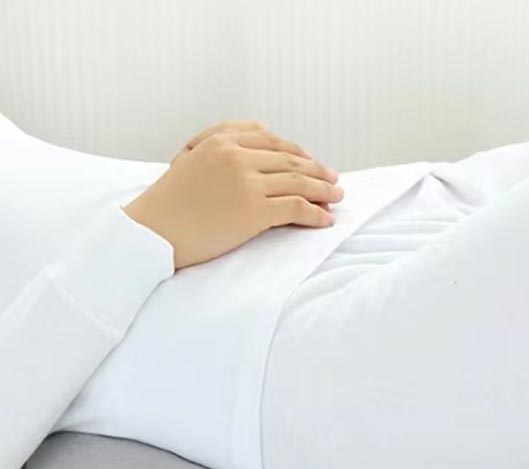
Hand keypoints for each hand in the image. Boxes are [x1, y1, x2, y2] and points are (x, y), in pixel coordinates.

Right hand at [172, 119, 335, 213]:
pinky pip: (296, 208)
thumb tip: (254, 159)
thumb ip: (217, 151)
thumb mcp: (188, 162)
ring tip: (337, 198)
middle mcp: (236, 155)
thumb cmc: (167, 205)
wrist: (151, 232)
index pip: (269, 138)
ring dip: (323, 190)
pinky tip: (325, 220)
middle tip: (334, 179)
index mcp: (220, 140)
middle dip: (315, 169)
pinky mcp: (254, 210)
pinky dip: (316, 214)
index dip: (295, 149)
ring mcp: (247, 182)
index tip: (310, 159)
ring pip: (298, 181)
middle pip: (289, 159)